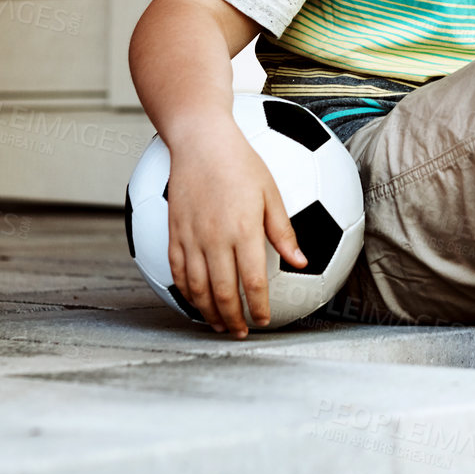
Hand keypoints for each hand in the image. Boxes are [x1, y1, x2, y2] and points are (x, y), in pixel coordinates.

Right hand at [164, 113, 306, 336]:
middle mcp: (215, 238)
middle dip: (233, 320)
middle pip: (222, 293)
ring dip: (208, 312)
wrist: (200, 140)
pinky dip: (186, 292)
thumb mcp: (271, 192)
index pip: (252, 282)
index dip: (259, 307)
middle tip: (242, 333)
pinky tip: (195, 301)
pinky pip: (177, 271)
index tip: (265, 321)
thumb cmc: (241, 161)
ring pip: (197, 288)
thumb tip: (301, 262)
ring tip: (219, 325)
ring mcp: (191, 237)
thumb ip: (283, 231)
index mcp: (243, 230)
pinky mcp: (174, 232)